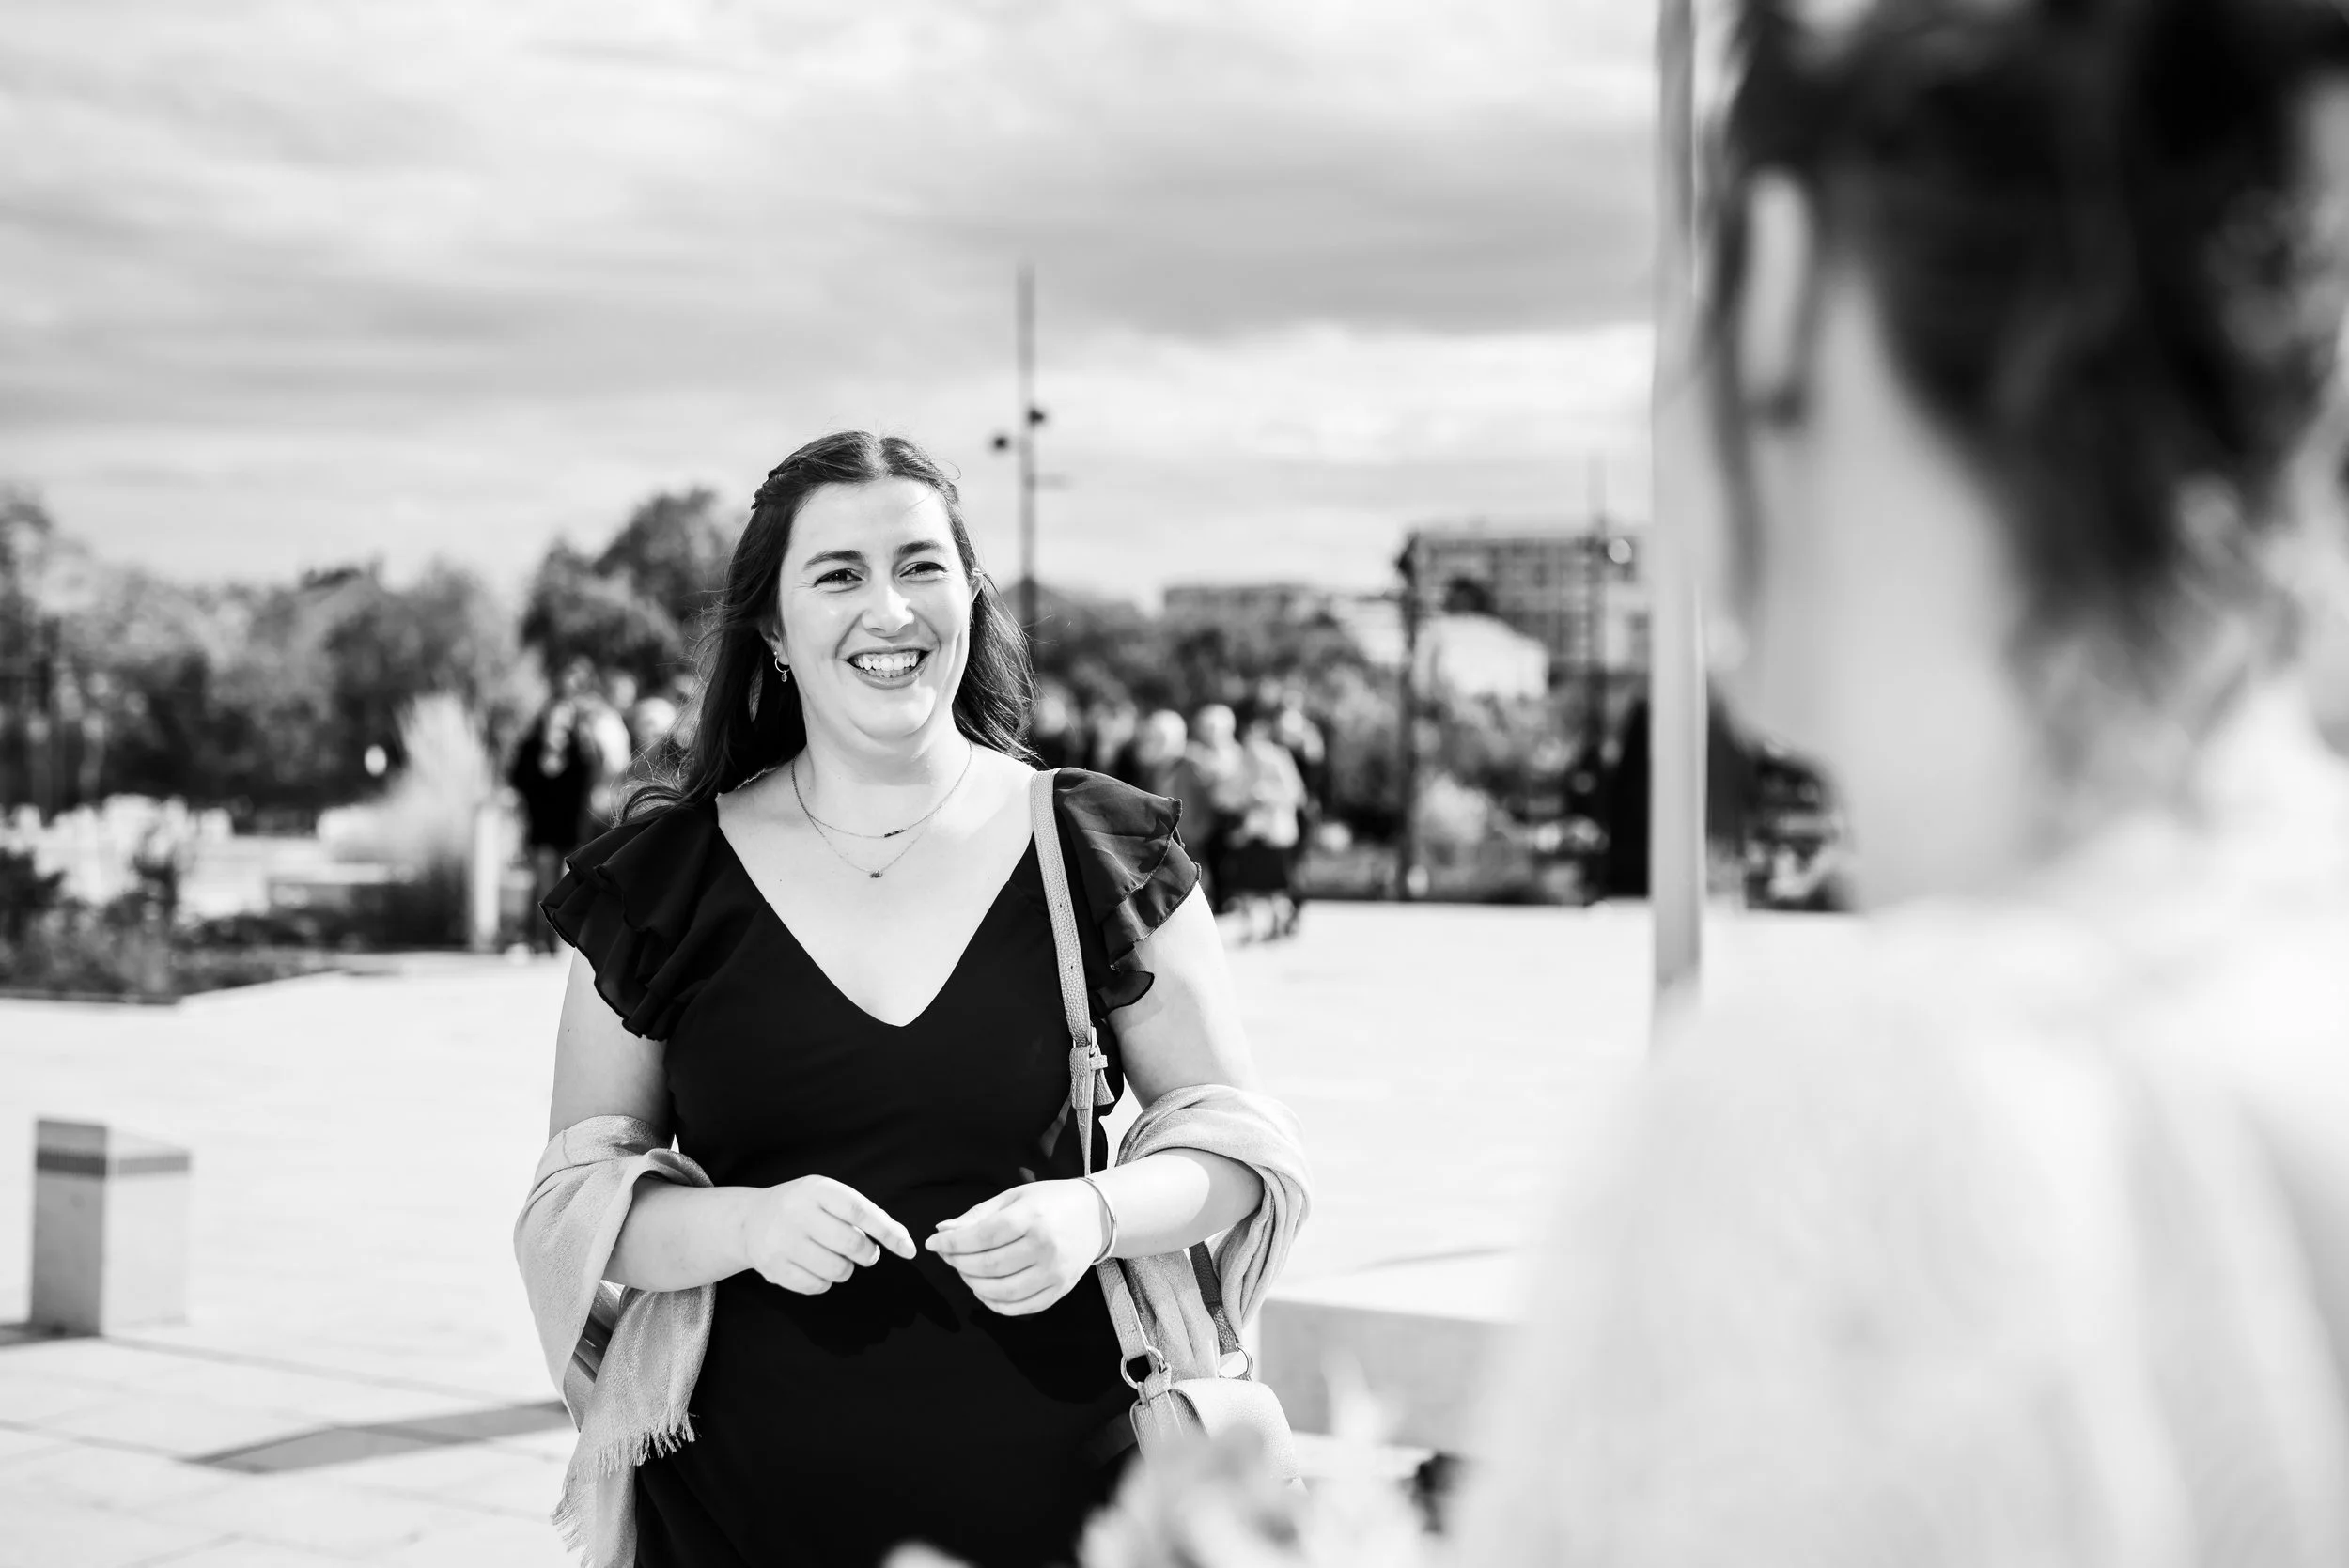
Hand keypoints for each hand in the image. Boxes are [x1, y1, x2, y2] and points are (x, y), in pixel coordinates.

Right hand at [738, 1176, 915, 1294]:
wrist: (750, 1220)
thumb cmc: (804, 1207)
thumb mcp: (830, 1197)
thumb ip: (866, 1214)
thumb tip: (905, 1242)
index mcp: (817, 1189)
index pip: (860, 1211)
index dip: (888, 1231)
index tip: (908, 1249)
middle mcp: (796, 1213)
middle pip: (852, 1244)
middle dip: (868, 1254)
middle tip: (865, 1253)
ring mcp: (782, 1241)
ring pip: (837, 1270)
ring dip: (846, 1269)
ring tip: (835, 1257)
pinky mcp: (773, 1268)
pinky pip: (817, 1286)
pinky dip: (825, 1282)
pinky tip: (815, 1267)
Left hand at [925, 1180, 1105, 1316]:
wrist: (1097, 1216)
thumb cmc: (1050, 1201)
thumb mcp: (1014, 1197)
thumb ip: (977, 1215)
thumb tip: (942, 1231)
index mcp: (1032, 1216)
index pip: (983, 1236)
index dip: (953, 1244)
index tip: (934, 1244)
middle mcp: (1045, 1246)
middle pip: (989, 1266)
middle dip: (959, 1264)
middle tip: (947, 1257)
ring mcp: (1055, 1272)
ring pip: (1002, 1291)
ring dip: (973, 1285)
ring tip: (964, 1272)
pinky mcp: (1060, 1290)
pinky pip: (1020, 1307)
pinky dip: (995, 1304)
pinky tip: (983, 1291)